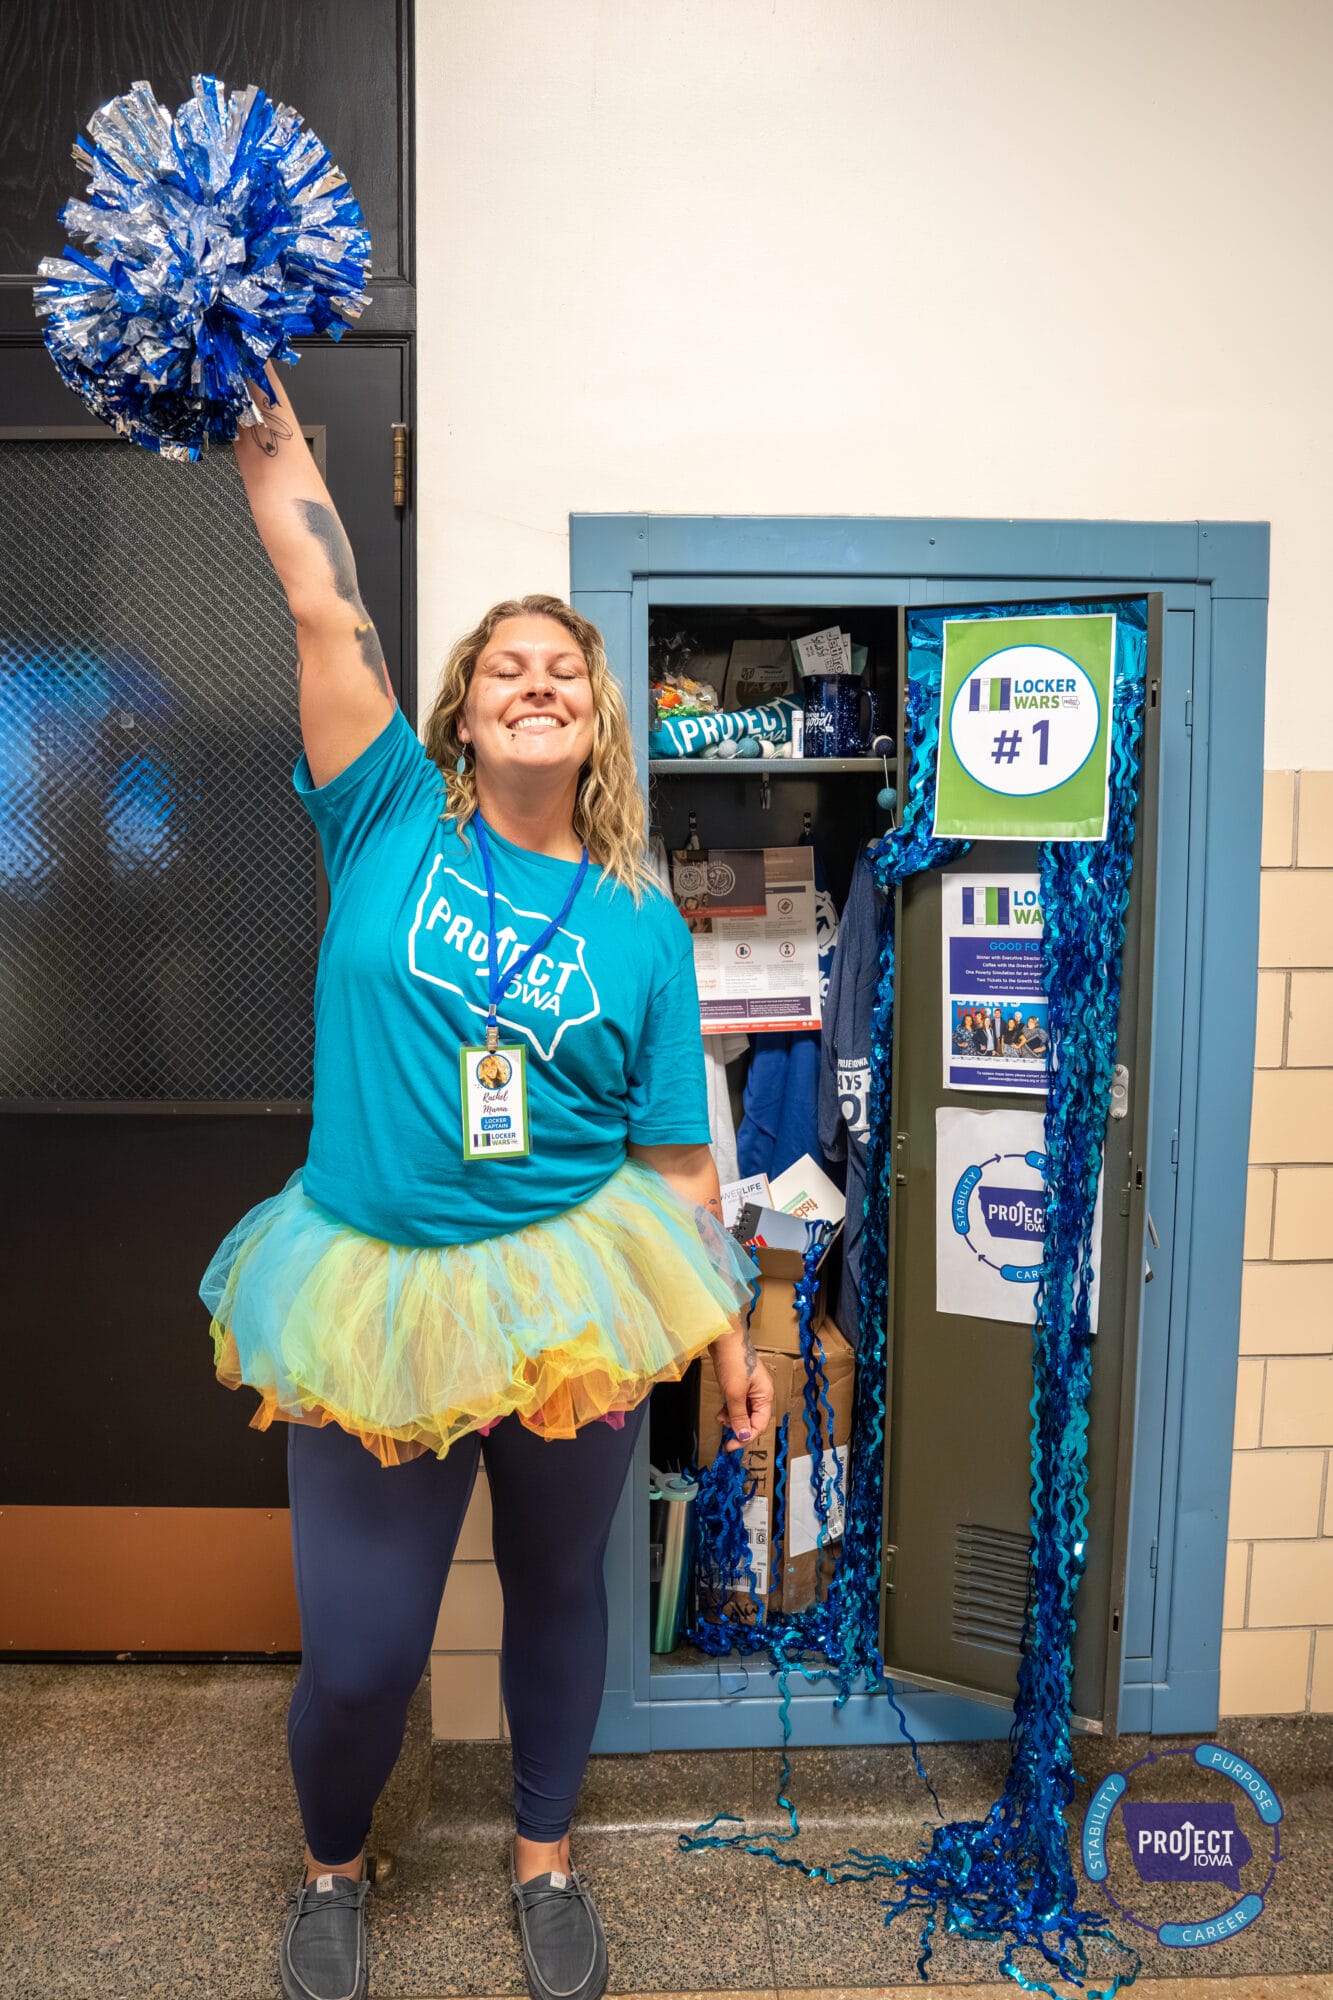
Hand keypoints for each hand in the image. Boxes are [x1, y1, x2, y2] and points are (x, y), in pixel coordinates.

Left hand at [706, 1323, 774, 1452]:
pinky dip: (729, 1409)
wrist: (724, 1336)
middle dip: (738, 1427)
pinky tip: (721, 1411)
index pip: (759, 1425)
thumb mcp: (735, 1393)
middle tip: (724, 1433)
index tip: (730, 1446)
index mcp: (765, 1396)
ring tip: (720, 1418)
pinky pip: (737, 1403)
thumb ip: (739, 1416)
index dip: (746, 1437)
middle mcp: (761, 1393)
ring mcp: (750, 1388)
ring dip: (732, 1418)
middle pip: (752, 1419)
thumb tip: (744, 1437)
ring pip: (743, 1412)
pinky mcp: (739, 1383)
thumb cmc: (733, 1362)